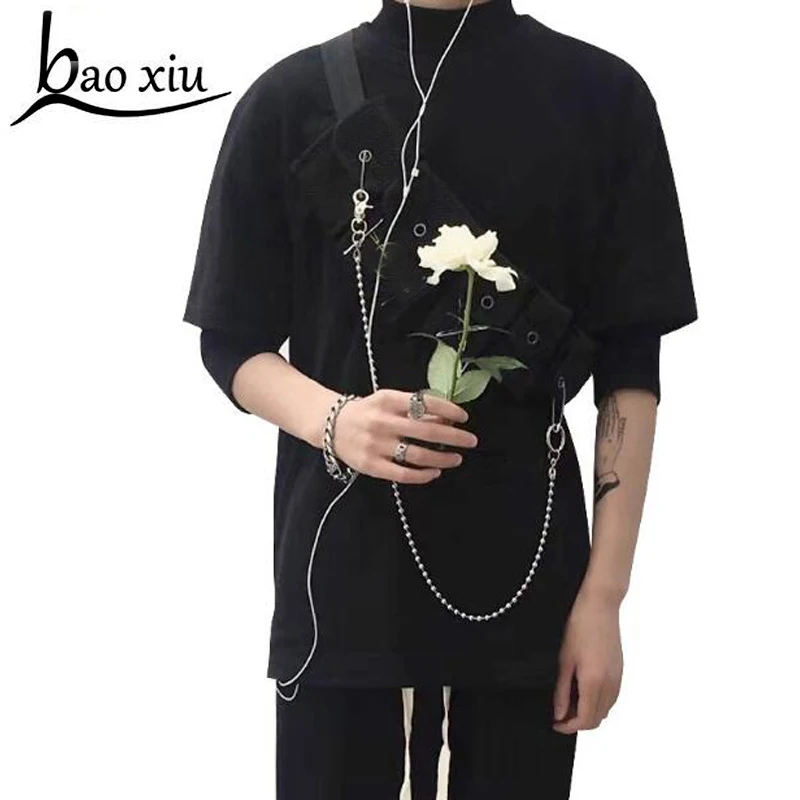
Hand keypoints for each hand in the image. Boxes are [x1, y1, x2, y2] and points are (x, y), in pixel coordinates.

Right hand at [333, 389, 478, 484]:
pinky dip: (423, 475)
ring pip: (417, 455)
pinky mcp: (372, 466)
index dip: (448, 409)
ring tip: (457, 458)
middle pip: (426, 431)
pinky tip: (435, 472)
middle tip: (472, 441)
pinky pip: (403, 474)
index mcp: (387, 400)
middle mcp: (382, 422)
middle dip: (454, 437)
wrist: (331, 425)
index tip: (464, 417)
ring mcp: (376, 445)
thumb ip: (414, 408)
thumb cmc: (368, 412)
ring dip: (442, 458)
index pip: (424, 403)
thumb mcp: (388, 402)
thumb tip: (448, 418)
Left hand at [552, 589, 622, 733]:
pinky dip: (599, 702)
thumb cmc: (579, 626)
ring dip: (589, 712)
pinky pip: (612, 697)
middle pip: (597, 719)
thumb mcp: (564, 659)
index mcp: (595, 682)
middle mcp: (611, 684)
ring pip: (606, 709)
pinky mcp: (620, 670)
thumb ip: (562, 690)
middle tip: (559, 713)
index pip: (585, 720)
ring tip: (569, 701)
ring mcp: (618, 678)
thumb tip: (559, 714)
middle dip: (578, 722)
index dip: (569, 727)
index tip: (555, 723)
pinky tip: (584, 690)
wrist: (600, 605)